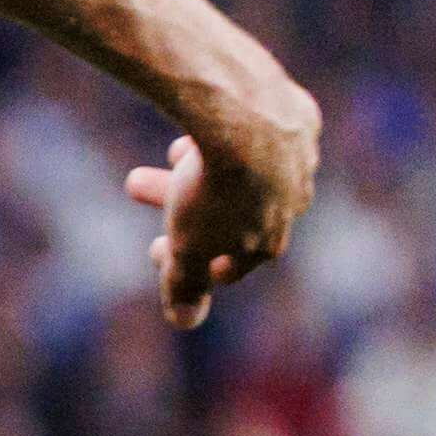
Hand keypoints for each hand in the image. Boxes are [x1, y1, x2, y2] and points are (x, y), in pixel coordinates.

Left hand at [123, 84, 320, 329]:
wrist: (245, 114)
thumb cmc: (214, 189)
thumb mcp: (189, 247)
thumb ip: (186, 285)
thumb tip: (184, 321)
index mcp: (272, 241)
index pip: (229, 264)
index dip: (190, 260)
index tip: (159, 246)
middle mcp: (295, 201)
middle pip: (230, 210)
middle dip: (181, 204)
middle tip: (134, 183)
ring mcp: (302, 158)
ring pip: (246, 167)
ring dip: (201, 165)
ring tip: (172, 150)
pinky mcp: (301, 117)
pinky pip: (261, 131)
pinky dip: (230, 134)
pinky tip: (201, 125)